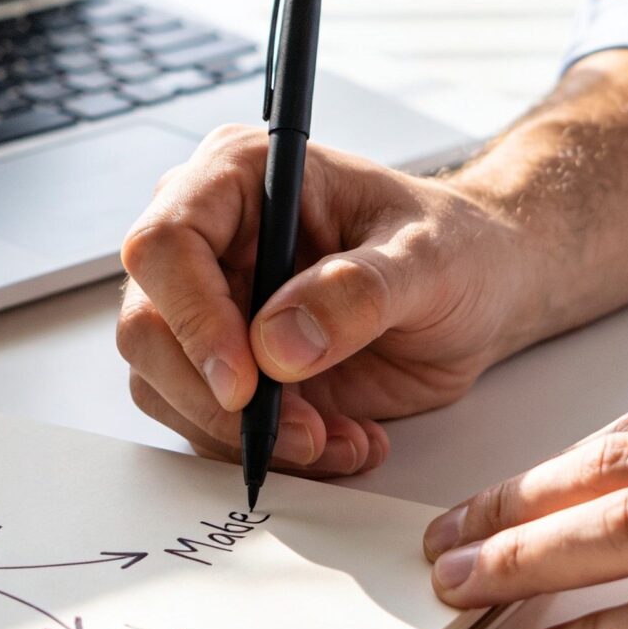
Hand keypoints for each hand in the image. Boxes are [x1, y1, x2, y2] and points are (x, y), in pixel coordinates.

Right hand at [115, 126, 539, 477]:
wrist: (480, 292)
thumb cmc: (457, 248)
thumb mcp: (429, 259)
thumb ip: (359, 292)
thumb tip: (278, 346)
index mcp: (240, 178)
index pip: (165, 243)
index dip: (192, 318)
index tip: (244, 383)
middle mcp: (210, 240)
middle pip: (147, 327)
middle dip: (215, 398)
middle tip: (301, 431)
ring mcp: (213, 307)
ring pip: (166, 387)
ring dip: (247, 434)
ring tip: (339, 436)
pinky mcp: (229, 367)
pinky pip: (209, 425)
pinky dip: (271, 450)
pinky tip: (341, 438)